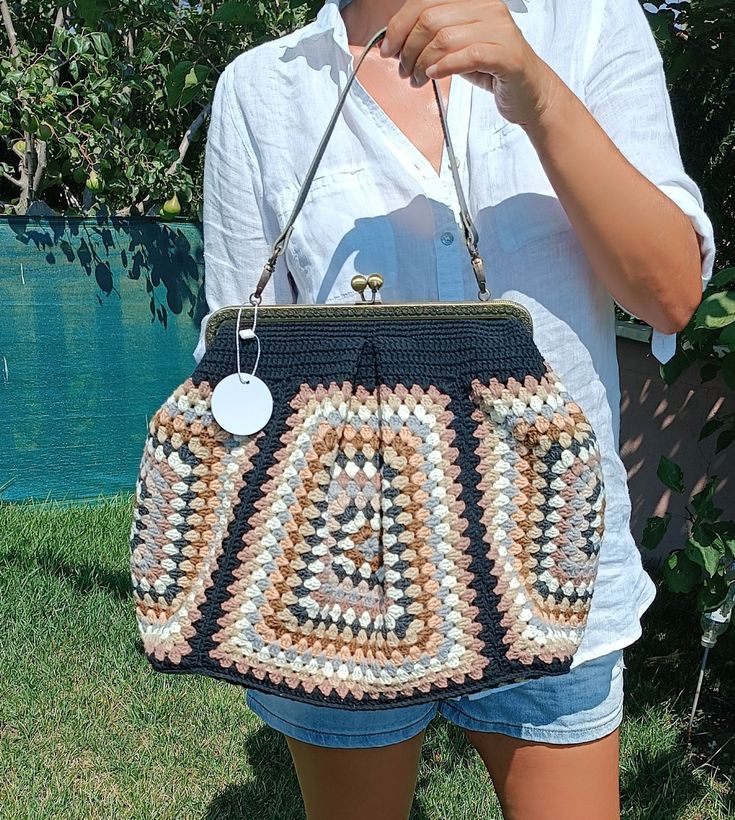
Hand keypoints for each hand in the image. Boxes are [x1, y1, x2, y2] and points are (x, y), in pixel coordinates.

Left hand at [379, 0, 561, 130]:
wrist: (529, 94)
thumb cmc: (493, 71)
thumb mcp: (457, 50)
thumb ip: (432, 41)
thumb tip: (396, 44)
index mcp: (473, 2)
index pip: (425, 2)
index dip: (399, 26)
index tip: (388, 49)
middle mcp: (488, 9)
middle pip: (430, 19)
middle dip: (408, 49)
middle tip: (404, 71)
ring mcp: (500, 30)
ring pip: (444, 37)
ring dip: (422, 63)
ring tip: (418, 80)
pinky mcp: (507, 55)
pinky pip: (468, 55)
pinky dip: (444, 66)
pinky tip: (434, 76)